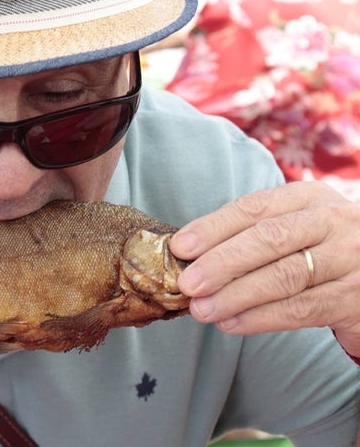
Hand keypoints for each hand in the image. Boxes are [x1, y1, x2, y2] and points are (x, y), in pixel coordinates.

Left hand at [170, 181, 359, 357]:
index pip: (254, 207)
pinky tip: (231, 323)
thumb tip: (190, 255)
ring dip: (235, 295)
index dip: (213, 227)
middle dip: (221, 262)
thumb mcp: (294, 228)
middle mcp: (334, 222)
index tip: (180, 247)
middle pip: (269, 239)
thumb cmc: (318, 252)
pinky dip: (261, 318)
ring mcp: (351, 259)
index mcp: (310, 198)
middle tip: (187, 283)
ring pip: (284, 276)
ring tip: (202, 309)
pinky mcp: (356, 299)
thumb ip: (251, 235)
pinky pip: (302, 309)